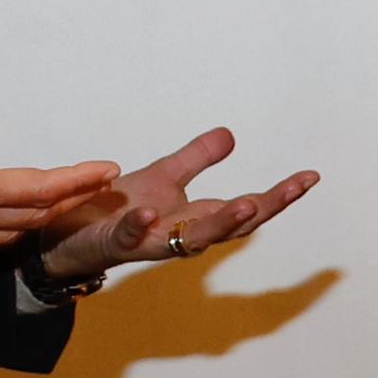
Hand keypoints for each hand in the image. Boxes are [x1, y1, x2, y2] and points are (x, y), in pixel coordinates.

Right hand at [0, 65, 121, 325]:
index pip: (38, 187)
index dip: (77, 178)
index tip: (109, 170)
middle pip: (39, 211)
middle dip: (76, 196)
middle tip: (107, 186)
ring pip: (17, 229)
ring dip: (49, 215)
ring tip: (71, 203)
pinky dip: (14, 228)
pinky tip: (8, 225)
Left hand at [35, 127, 320, 285]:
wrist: (66, 236)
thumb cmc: (116, 211)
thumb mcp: (162, 177)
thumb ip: (196, 159)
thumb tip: (231, 134)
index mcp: (196, 218)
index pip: (247, 207)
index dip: (280, 194)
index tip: (310, 176)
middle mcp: (181, 235)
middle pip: (232, 225)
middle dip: (265, 208)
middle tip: (294, 188)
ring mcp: (151, 241)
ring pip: (192, 239)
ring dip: (220, 223)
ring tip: (246, 201)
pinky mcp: (115, 243)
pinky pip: (130, 235)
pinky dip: (142, 224)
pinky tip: (152, 210)